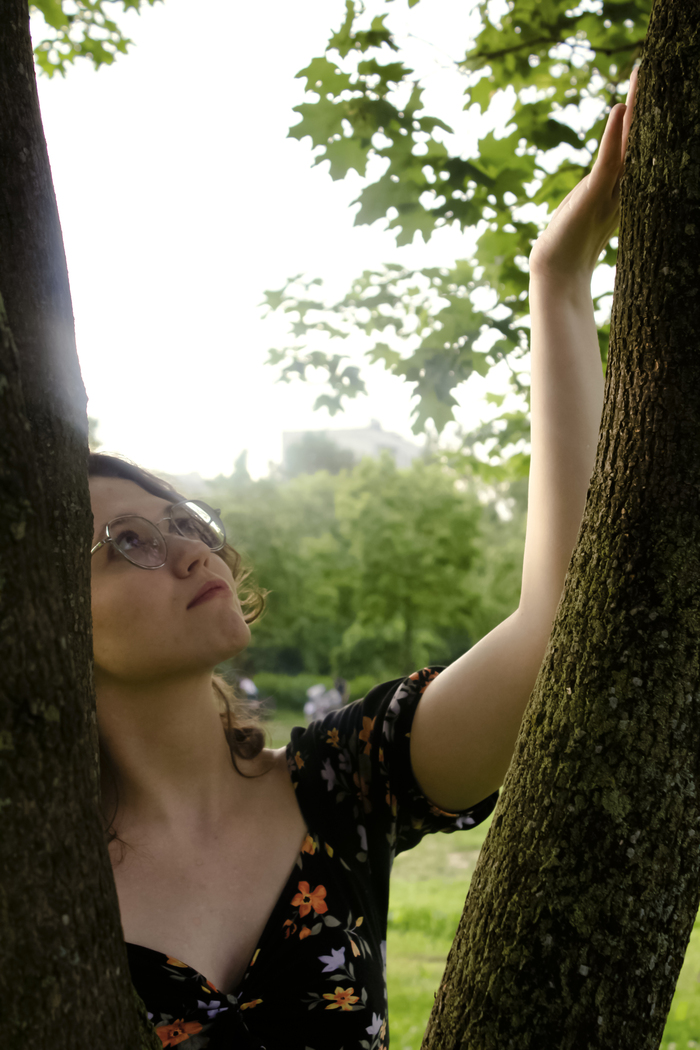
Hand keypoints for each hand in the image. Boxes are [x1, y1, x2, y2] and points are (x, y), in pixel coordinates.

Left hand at [528, 65, 638, 283]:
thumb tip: (595, 194)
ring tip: (640, 77)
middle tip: (648, 70)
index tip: (639, 89)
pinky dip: (615, 136)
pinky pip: (609, 160)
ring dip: (634, 110)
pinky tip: (621, 109)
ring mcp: (611, 191)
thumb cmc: (565, 252)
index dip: (635, 121)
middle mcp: (619, 188)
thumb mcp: (580, 218)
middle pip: (634, 140)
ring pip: (628, 144)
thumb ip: (592, 202)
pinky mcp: (597, 196)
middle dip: (642, 106)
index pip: (628, 148)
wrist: (556, 272)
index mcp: (614, 190)